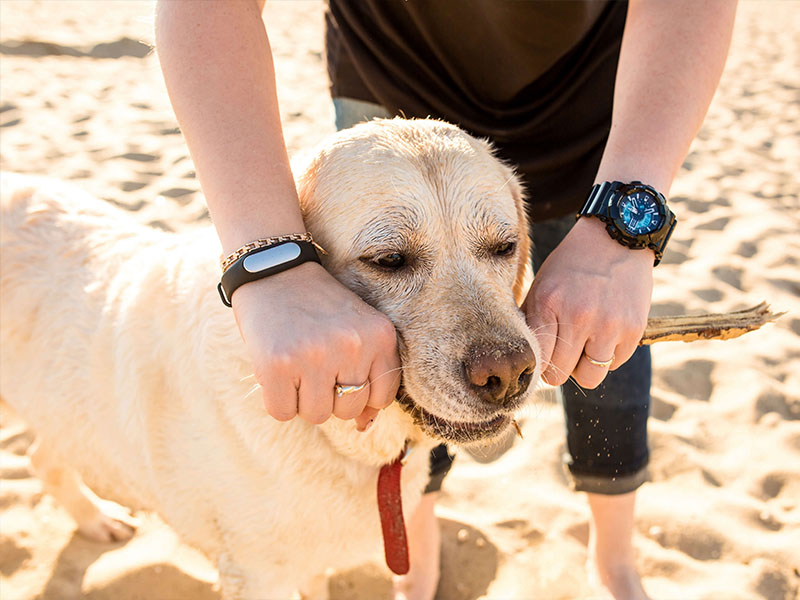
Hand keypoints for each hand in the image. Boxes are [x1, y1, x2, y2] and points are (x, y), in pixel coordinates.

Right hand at [231, 261, 400, 428]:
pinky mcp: (278, 364)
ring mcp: (315, 355)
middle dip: (330, 396)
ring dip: (302, 399)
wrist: (274, 270)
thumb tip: (366, 426)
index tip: (341, 370)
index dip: (359, 392)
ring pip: (316, 415)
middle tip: (314, 364)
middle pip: (348, 411)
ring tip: (296, 365)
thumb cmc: (318, 307)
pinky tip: (277, 370)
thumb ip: (368, 374)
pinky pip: (282, 412)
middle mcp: (352, 345)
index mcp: (381, 335)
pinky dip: (276, 399)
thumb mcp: (356, 330)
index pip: (382, 399)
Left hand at [523, 217, 652, 388]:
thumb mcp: (542, 286)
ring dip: (586, 366)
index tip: (544, 357)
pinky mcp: (634, 329)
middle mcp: (579, 317)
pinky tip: (606, 331)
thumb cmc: (571, 266)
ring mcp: (609, 325)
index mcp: (548, 304)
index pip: (537, 360)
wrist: (617, 239)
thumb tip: (522, 357)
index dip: (539, 364)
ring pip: (590, 377)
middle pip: (560, 376)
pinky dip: (610, 354)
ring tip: (586, 343)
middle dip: (561, 367)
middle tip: (565, 350)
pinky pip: (615, 363)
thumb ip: (531, 321)